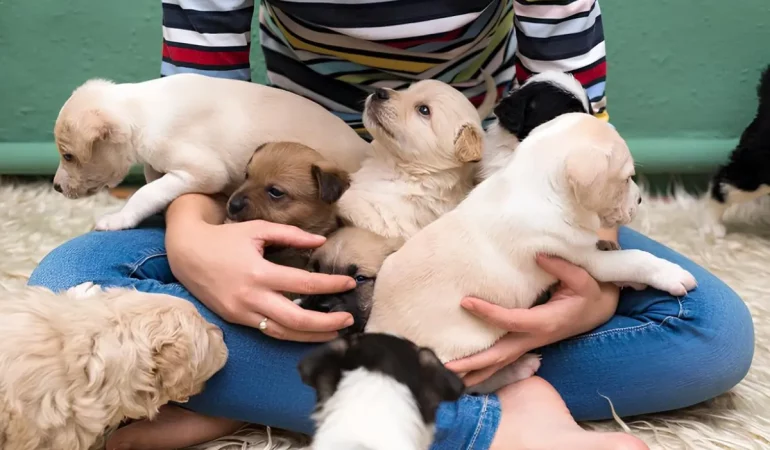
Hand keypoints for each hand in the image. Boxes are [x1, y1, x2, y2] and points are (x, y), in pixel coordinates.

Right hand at [167, 218, 355, 341]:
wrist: (186, 253)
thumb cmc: (224, 238)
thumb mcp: (257, 229)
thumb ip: (291, 235)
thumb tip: (320, 242)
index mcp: (259, 272)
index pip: (303, 284)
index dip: (330, 285)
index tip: (350, 283)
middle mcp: (251, 297)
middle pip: (296, 320)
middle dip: (327, 323)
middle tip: (349, 319)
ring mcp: (243, 313)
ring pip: (283, 333)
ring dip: (312, 336)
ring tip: (336, 333)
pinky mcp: (237, 320)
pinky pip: (269, 331)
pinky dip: (291, 335)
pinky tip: (309, 333)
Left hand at [446, 255, 618, 385]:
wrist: (599, 310)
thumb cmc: (589, 293)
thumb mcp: (583, 278)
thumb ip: (562, 267)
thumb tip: (537, 255)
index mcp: (546, 322)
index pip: (511, 320)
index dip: (488, 313)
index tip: (466, 302)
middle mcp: (535, 338)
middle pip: (500, 355)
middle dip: (474, 362)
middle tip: (447, 367)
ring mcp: (530, 344)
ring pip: (500, 363)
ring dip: (475, 371)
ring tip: (449, 377)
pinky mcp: (526, 343)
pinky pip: (503, 359)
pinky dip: (484, 368)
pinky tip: (466, 373)